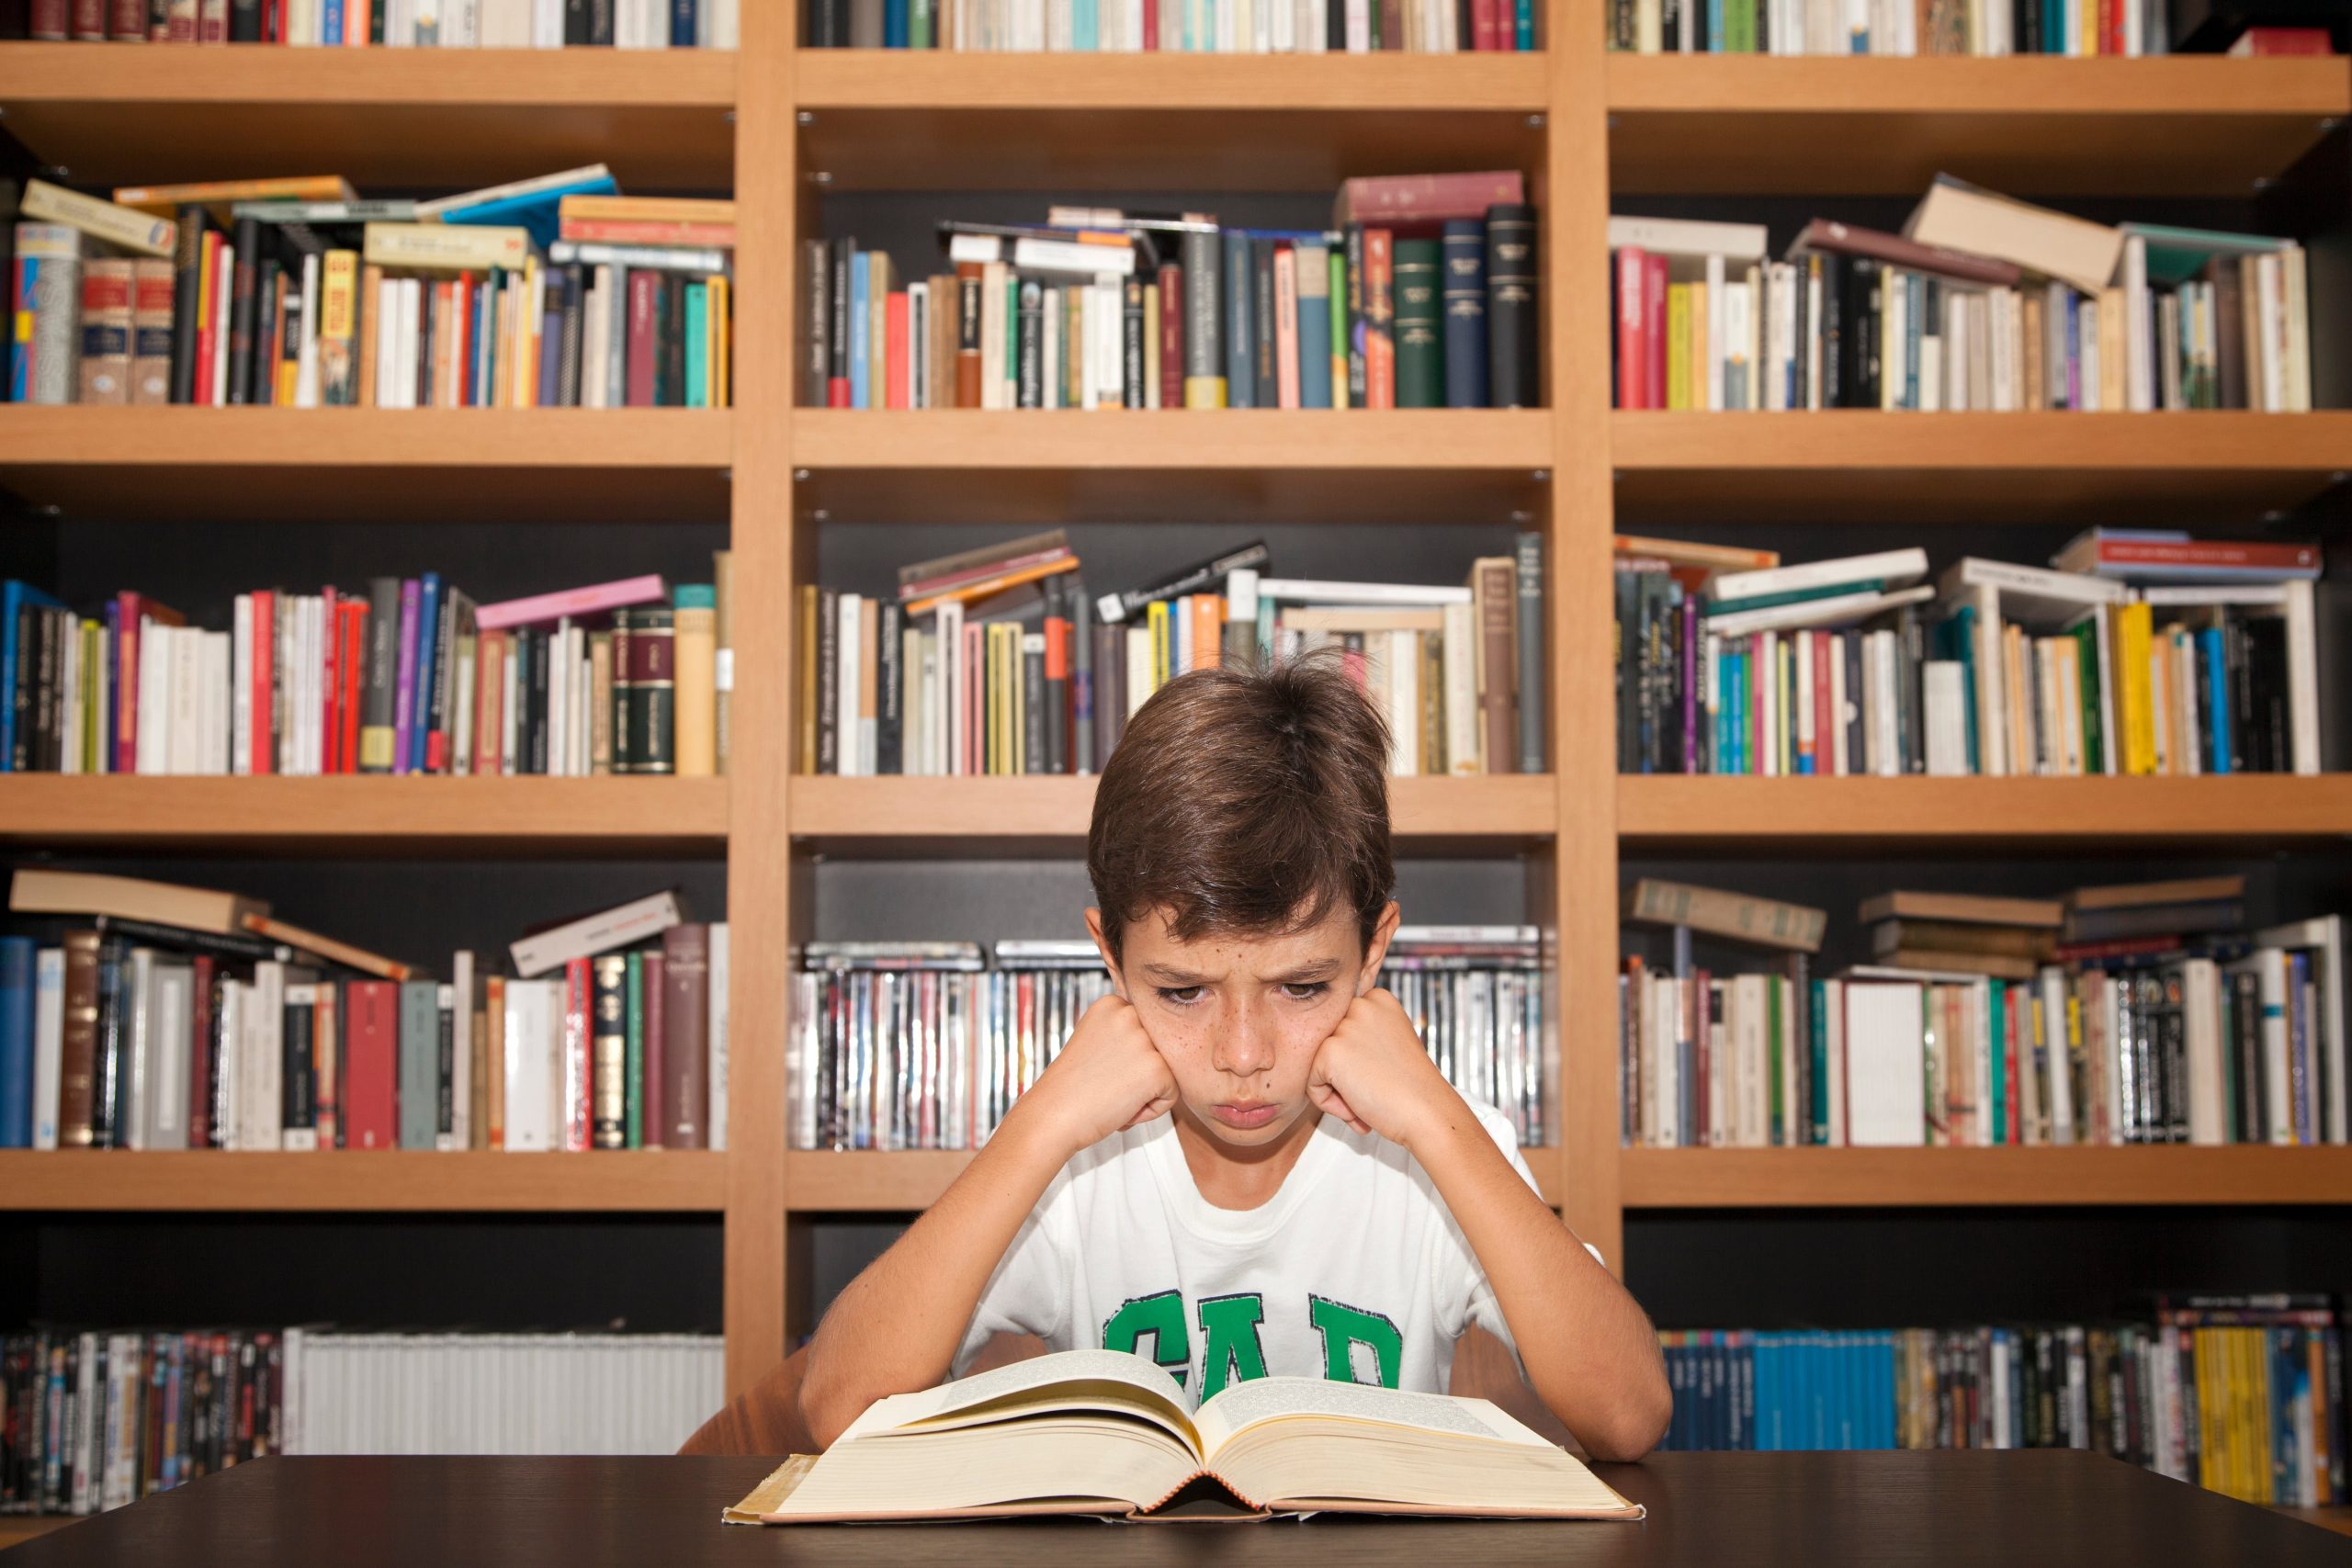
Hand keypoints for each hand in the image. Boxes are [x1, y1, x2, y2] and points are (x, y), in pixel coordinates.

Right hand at [1018, 994, 1178, 1157]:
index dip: (1125, 1061)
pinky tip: (1121, 1107)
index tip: (1098, 1068)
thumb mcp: (1095, 1043)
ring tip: (1110, 1095)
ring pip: (1166, 1073)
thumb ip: (1121, 1034)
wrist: (1052, 1116)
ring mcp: (1144, 1040)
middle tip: (1103, 1084)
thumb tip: (1150, 1041)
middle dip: (1136, 1075)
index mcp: (1112, 1004)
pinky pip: (1171, 1094)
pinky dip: (1150, 1110)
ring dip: (1143, 1092)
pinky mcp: (1157, 1068)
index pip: (1144, 1034)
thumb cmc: (1071, 1088)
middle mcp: (1130, 1014)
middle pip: (1157, 1051)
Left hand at [1308, 987, 1451, 1147]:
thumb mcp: (1391, 1045)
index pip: (1343, 1031)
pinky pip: (1312, 1084)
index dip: (1358, 1061)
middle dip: (1346, 1075)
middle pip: (1329, 1046)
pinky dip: (1329, 1103)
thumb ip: (1364, 1036)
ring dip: (1339, 1091)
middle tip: (1376, 1090)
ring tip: (1369, 1099)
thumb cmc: (1411, 1088)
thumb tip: (1338, 1045)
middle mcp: (1360, 1005)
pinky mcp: (1330, 1050)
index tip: (1383, 1074)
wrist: (1427, 1112)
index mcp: (1377, 1000)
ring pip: (1318, 1066)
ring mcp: (1344, 1026)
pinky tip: (1359, 1107)